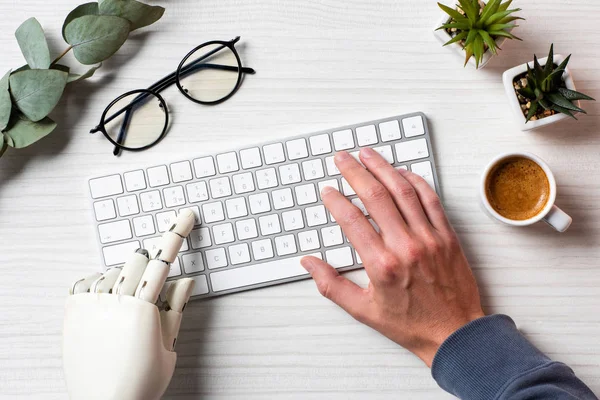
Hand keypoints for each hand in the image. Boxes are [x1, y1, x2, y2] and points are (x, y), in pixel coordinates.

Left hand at [63, 210, 195, 399]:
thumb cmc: (140, 382)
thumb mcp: (168, 346)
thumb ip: (176, 307)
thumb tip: (187, 279)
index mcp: (144, 310)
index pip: (164, 260)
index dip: (177, 233)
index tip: (185, 215)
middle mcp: (115, 302)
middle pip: (138, 259)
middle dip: (150, 265)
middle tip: (150, 289)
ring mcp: (91, 305)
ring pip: (113, 269)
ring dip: (124, 278)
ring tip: (125, 310)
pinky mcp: (72, 311)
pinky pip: (87, 279)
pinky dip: (99, 283)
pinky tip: (106, 302)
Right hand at [301, 149, 483, 366]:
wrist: (455, 334)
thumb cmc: (411, 324)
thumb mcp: (363, 310)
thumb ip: (331, 285)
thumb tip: (309, 263)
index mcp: (382, 265)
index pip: (352, 220)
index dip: (336, 200)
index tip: (328, 191)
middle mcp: (406, 246)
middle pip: (375, 197)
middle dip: (355, 172)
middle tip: (342, 158)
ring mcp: (429, 238)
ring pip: (403, 191)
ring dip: (383, 168)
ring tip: (368, 154)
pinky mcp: (447, 236)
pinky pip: (430, 199)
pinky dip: (415, 181)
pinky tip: (403, 172)